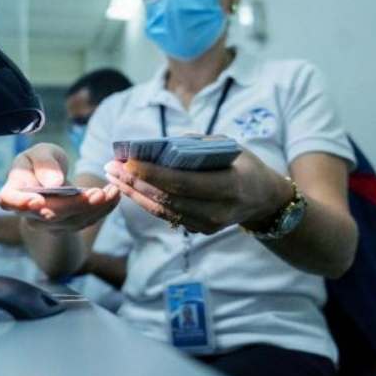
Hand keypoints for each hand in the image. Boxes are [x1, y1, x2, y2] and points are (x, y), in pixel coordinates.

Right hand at [0, 143, 120, 232]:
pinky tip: (114, 196)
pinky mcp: (68, 226)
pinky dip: (103, 209)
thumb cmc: (41, 162)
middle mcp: (29, 213)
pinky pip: (86, 221)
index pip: (9, 200)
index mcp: (14, 192)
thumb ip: (44, 164)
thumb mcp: (40, 153)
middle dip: (75, 205)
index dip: (20, 203)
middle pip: (50, 214)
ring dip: (95, 208)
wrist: (51, 178)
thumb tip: (54, 182)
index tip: (36, 201)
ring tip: (112, 191)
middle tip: (98, 193)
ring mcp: (49, 224)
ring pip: (72, 221)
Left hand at [103, 147, 291, 234]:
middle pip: (167, 199)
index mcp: (229, 186)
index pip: (183, 183)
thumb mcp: (227, 146)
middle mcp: (218, 211)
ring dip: (134, 193)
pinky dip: (145, 201)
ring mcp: (208, 225)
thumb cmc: (243, 164)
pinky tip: (129, 187)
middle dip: (135, 182)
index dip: (153, 174)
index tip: (128, 161)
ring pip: (162, 210)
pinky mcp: (199, 230)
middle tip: (112, 165)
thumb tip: (158, 145)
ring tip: (113, 175)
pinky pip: (167, 216)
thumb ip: (196, 144)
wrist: (263, 199)